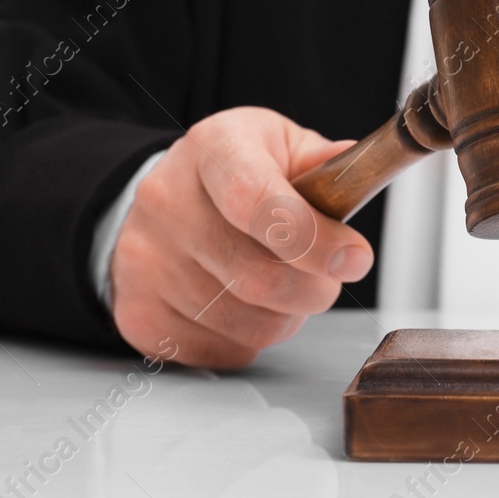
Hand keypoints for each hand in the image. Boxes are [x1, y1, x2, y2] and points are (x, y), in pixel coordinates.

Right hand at [109, 106, 368, 369]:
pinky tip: (248, 306)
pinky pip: (221, 351)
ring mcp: (146, 261)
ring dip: (287, 317)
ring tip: (287, 289)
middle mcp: (166, 201)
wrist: (166, 199)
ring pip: (246, 323)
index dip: (314, 239)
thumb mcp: (281, 145)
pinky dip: (251, 340)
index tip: (353, 257)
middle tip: (328, 277)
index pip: (256, 201)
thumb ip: (325, 164)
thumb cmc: (235, 173)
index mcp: (212, 148)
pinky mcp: (140, 313)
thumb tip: (359, 175)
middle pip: (258, 275)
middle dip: (315, 288)